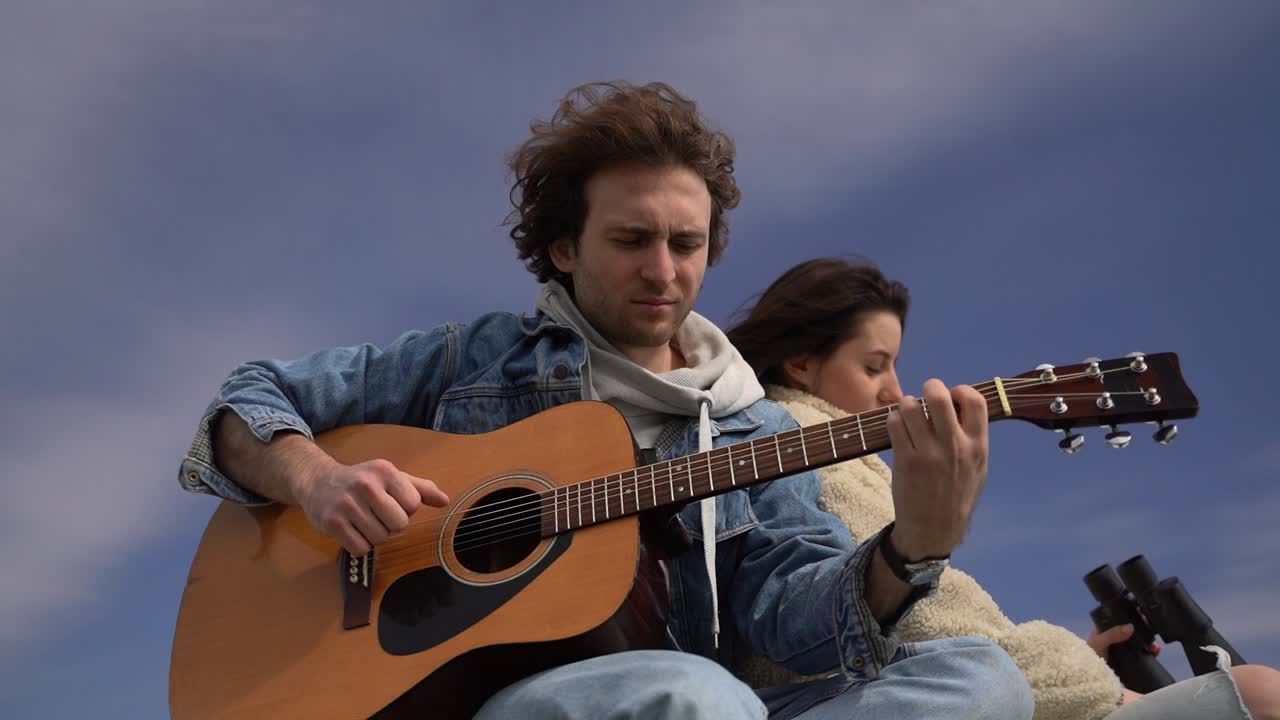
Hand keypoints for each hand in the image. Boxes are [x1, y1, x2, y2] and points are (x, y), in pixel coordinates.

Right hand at [293, 457, 448, 555]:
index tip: (390, 502)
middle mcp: (366, 485)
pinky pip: (361, 549)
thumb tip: (444, 501)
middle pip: (399, 524)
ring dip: (374, 535)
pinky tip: (352, 530)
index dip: (404, 509)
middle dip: (391, 524)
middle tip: (376, 514)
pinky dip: (359, 545)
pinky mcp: (332, 523)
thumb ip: (420, 488)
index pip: (413, 504)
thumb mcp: (391, 477)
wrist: (318, 482)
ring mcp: (347, 504)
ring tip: (363, 520)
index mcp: (385, 471)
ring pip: (380, 538)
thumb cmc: (362, 481)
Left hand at [887, 379, 988, 559]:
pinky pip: (894, 424)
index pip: (975, 401)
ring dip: (907, 403)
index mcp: (977, 446)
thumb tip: (961, 406)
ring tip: (909, 412)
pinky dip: (894, 419)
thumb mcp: (978, 467)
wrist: (935, 528)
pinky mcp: (905, 460)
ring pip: (911, 406)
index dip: (961, 390)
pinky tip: (898, 426)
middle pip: (939, 396)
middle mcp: (954, 446)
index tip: (953, 396)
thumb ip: (973, 437)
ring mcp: (928, 453)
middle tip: (925, 393)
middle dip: (930, 386)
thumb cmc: (957, 494)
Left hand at [1086, 623, 1161, 658]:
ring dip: (1148, 642)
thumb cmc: (1089, 656)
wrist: (1090, 678)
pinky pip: (1141, 654)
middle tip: (1153, 632)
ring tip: (1155, 646)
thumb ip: (1112, 634)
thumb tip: (1130, 627)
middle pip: (1133, 631)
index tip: (1144, 616)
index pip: (1120, 619)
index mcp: (1105, 629)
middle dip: (1144, 631)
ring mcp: (1122, 649)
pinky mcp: (1128, 660)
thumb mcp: (1099, 642)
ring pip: (1138, 642)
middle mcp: (1115, 638)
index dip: (1132, 617)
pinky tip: (1156, 652)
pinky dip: (1149, 652)